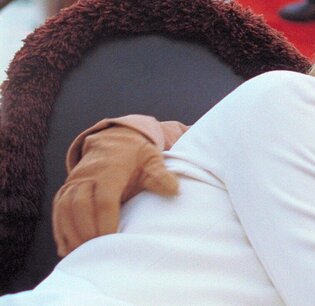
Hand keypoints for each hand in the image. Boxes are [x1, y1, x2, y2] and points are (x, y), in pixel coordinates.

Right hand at [52, 125, 178, 255]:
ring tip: (81, 255)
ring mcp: (74, 182)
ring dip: (71, 233)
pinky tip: (67, 248)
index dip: (105, 220)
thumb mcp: (151, 160)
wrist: (114, 140)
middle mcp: (86, 175)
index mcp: (109, 169)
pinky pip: (58, 210)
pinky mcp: (66, 189)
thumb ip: (160, 176)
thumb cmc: (136, 154)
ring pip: (65, 209)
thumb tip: (174, 190)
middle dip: (86, 231)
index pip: (104, 198)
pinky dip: (60, 230)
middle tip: (97, 252)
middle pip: (79, 206)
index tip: (111, 239)